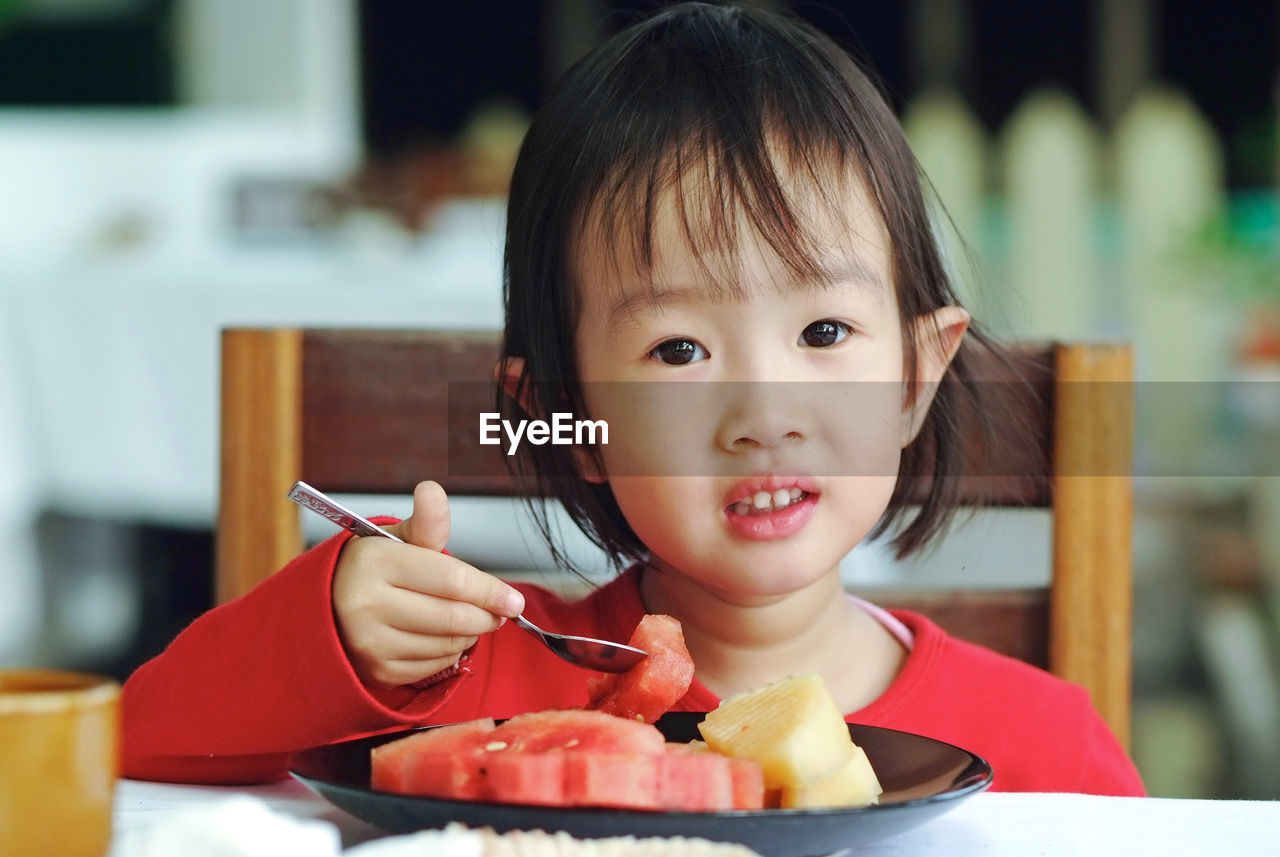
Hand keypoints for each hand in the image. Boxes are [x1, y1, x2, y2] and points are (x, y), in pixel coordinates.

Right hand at [332, 480, 524, 690]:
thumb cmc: (376, 568)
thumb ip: (426, 522)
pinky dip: (450, 652)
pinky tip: (444, 636)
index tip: (514, 600)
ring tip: (470, 619)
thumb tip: (432, 489)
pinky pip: (433, 666)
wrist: (330, 605)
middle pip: (453, 617)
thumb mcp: (398, 538)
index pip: (451, 580)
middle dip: (487, 616)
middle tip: (499, 612)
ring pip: (446, 644)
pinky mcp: (376, 671)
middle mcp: (366, 604)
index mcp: (375, 562)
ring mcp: (369, 642)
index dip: (489, 591)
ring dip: (470, 634)